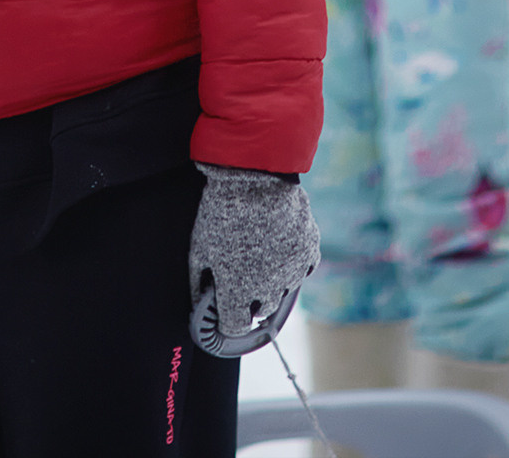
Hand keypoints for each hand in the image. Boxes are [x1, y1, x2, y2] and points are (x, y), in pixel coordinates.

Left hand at [188, 162, 317, 357]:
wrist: (254, 180)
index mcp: (238, 293)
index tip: (224, 311)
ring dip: (272, 280)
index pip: (235, 327)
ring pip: (283, 290)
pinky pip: (303, 268)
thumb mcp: (199, 250)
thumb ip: (201, 283)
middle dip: (250, 299)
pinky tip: (280, 247)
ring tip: (259, 253)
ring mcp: (292, 271)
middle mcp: (269, 290)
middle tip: (240, 275)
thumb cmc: (222, 214)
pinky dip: (293, 263)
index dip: (227, 320)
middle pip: (261, 311)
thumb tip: (201, 301)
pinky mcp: (309, 251)